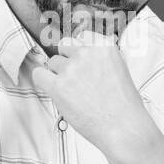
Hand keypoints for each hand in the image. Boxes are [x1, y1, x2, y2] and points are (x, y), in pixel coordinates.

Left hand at [31, 31, 152, 158]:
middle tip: (77, 79)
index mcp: (105, 46)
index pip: (82, 36)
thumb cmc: (123, 105)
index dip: (79, 51)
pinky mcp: (59, 87)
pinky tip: (53, 90)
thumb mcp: (119, 69)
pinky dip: (43, 81)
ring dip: (59, 75)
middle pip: (64, 46)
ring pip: (53, 62)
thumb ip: (100, 58)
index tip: (81, 62)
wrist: (124, 127)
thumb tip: (78, 54)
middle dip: (68, 60)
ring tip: (74, 93)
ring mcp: (71, 69)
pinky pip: (39, 74)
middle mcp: (87, 53)